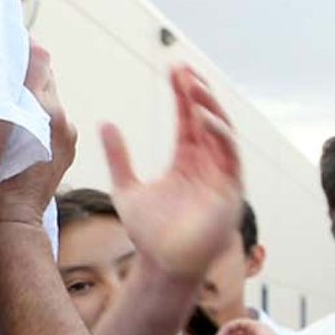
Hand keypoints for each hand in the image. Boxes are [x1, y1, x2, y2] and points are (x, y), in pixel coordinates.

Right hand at [0, 43, 76, 228]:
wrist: (10, 229)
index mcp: (38, 111)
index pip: (38, 59)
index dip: (19, 48)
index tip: (0, 41)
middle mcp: (59, 118)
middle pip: (45, 76)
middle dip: (22, 70)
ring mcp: (67, 134)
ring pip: (49, 96)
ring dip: (29, 92)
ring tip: (2, 94)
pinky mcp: (68, 147)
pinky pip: (53, 117)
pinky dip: (37, 112)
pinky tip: (15, 119)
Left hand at [102, 66, 241, 279]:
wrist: (162, 266)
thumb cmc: (149, 234)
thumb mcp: (125, 188)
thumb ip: (118, 157)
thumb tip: (104, 123)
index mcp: (187, 160)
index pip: (188, 118)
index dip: (183, 93)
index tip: (173, 69)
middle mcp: (208, 163)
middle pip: (207, 118)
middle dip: (198, 92)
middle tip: (183, 69)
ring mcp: (221, 175)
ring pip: (222, 131)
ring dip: (210, 107)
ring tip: (193, 86)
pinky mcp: (231, 190)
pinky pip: (230, 155)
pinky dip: (219, 134)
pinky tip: (203, 118)